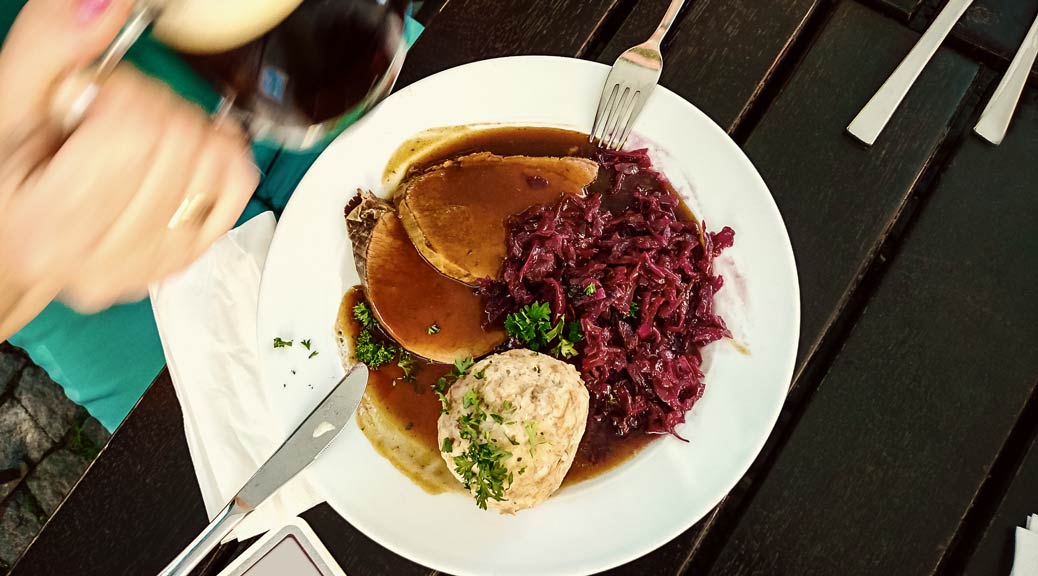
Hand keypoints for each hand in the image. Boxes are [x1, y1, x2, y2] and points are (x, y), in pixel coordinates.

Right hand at [0, 0, 258, 338]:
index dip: (127, 91)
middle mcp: (101, 257)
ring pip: (215, 170)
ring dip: (192, 130)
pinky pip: (234, 194)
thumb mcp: (10, 103)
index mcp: (47, 223)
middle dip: (158, 107)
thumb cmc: (7, 175)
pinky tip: (193, 146)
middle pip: (179, 148)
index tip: (104, 92)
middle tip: (124, 109)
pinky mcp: (181, 260)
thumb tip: (105, 3)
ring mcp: (147, 264)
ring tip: (151, 129)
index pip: (132, 132)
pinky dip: (223, 158)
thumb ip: (53, 45)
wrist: (13, 238)